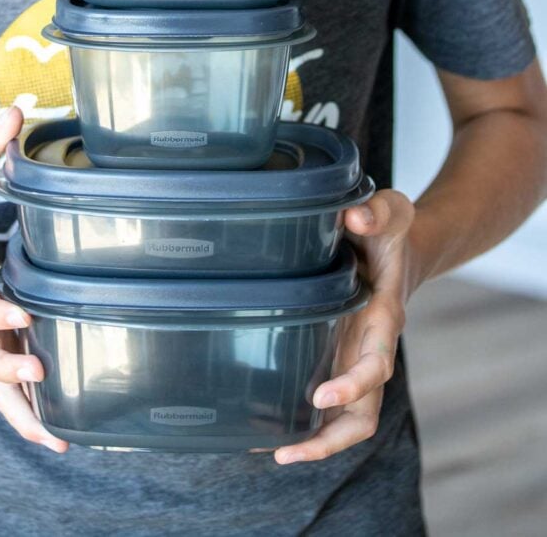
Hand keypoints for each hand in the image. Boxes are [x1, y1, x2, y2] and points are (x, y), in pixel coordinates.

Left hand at [274, 189, 415, 464]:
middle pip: (364, 412)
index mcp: (384, 317)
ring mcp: (355, 355)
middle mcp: (370, 346)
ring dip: (317, 441)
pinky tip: (267, 427)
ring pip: (349, 417)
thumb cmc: (390, 230)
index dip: (353, 384)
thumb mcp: (391, 210)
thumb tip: (353, 218)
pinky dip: (307, 419)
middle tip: (286, 451)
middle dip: (331, 438)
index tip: (320, 395)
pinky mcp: (338, 353)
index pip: (377, 363)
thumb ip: (377, 212)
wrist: (396, 246)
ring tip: (272, 453)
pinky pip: (329, 399)